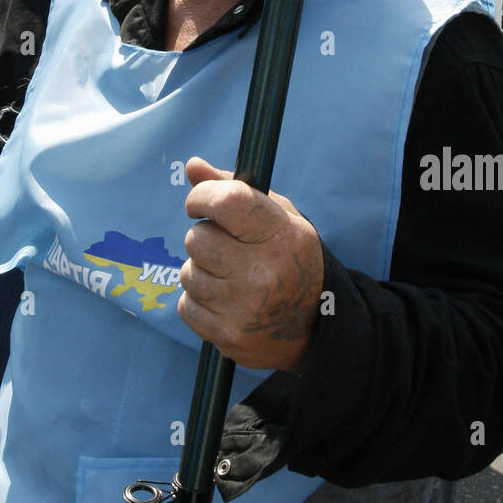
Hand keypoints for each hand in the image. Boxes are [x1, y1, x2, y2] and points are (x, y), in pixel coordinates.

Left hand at [178, 157, 324, 371]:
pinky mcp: (229, 337)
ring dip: (202, 271)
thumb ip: (233, 188)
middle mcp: (262, 272)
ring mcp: (245, 308)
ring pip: (188, 273)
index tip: (199, 203)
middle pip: (197, 239)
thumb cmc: (290, 257)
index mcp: (279, 235)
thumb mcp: (277, 216)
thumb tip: (192, 165)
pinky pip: (186, 305)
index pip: (224, 201)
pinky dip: (199, 301)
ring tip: (230, 277)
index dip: (202, 197)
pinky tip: (225, 300)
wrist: (316, 324)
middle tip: (227, 247)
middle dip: (205, 237)